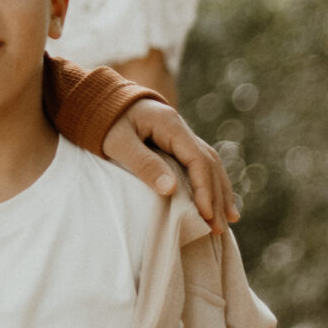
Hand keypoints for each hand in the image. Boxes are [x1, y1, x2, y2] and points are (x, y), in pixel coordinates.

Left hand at [102, 97, 237, 231]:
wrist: (98, 99)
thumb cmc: (104, 121)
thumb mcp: (119, 143)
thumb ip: (144, 163)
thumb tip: (171, 189)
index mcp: (170, 125)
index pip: (198, 159)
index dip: (205, 188)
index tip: (207, 214)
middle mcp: (180, 129)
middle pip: (209, 163)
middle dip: (216, 196)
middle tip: (219, 227)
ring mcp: (179, 134)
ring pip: (209, 163)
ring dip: (220, 190)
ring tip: (229, 219)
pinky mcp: (174, 141)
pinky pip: (199, 163)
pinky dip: (210, 182)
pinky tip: (216, 199)